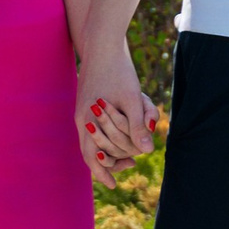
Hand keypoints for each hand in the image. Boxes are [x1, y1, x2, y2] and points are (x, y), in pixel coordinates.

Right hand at [77, 41, 159, 184]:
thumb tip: (146, 152)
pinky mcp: (87, 101)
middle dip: (108, 163)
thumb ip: (137, 125)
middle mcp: (81, 117)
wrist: (102, 44)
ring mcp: (82, 109)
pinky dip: (107, 135)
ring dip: (109, 149)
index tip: (113, 185)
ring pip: (92, 139)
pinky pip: (94, 127)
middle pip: (90, 151)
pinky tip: (122, 130)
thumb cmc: (118, 70)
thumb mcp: (132, 98)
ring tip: (129, 154)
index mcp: (88, 119)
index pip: (91, 156)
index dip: (102, 172)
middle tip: (128, 167)